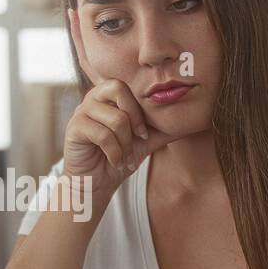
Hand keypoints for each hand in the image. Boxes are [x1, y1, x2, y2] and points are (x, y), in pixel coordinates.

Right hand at [63, 79, 174, 198]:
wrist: (96, 183)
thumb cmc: (118, 158)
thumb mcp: (145, 141)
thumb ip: (163, 128)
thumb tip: (194, 121)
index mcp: (108, 95)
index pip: (127, 85)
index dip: (140, 109)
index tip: (145, 133)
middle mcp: (92, 98)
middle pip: (117, 89)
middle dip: (133, 119)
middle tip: (137, 139)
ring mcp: (80, 112)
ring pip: (114, 118)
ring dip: (125, 143)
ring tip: (124, 156)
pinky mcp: (74, 129)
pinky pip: (102, 134)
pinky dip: (114, 152)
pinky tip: (115, 161)